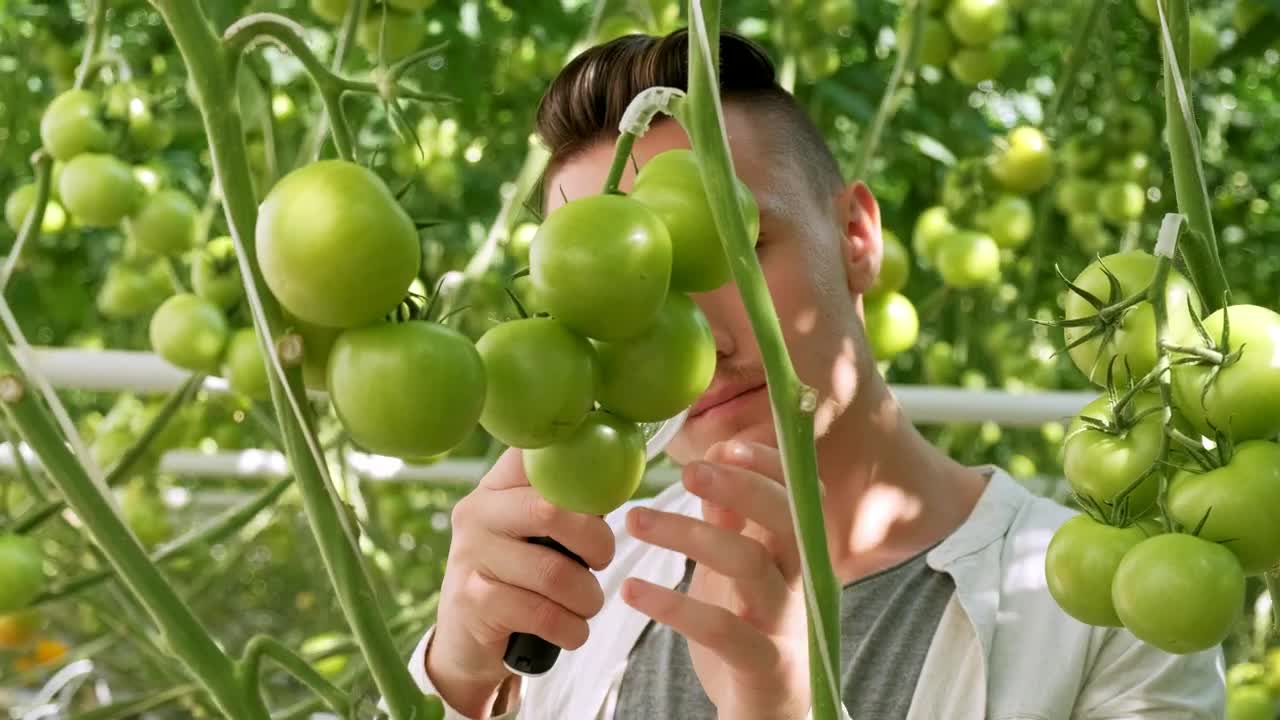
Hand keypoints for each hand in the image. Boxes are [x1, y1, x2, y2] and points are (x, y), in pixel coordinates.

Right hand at [427, 449, 615, 717]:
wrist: (467, 641)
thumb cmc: (518, 578)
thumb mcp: (533, 534)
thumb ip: (566, 506)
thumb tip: (619, 481)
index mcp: (497, 486)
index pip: (537, 455)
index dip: (582, 469)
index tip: (604, 498)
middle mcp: (477, 512)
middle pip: (552, 511)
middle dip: (596, 543)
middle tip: (602, 561)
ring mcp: (470, 556)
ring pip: (553, 572)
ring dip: (587, 597)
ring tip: (588, 604)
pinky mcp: (472, 601)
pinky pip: (543, 614)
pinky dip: (571, 628)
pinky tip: (572, 630)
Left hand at [622, 439, 811, 719]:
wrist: (768, 712)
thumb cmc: (751, 628)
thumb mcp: (739, 567)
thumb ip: (730, 519)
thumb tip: (710, 462)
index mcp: (796, 550)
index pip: (799, 492)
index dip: (769, 464)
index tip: (725, 445)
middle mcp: (801, 580)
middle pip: (785, 518)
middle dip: (740, 487)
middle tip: (687, 472)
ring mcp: (785, 622)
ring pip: (749, 564)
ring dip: (688, 536)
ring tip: (634, 521)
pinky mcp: (764, 664)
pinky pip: (722, 628)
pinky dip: (674, 604)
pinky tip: (632, 589)